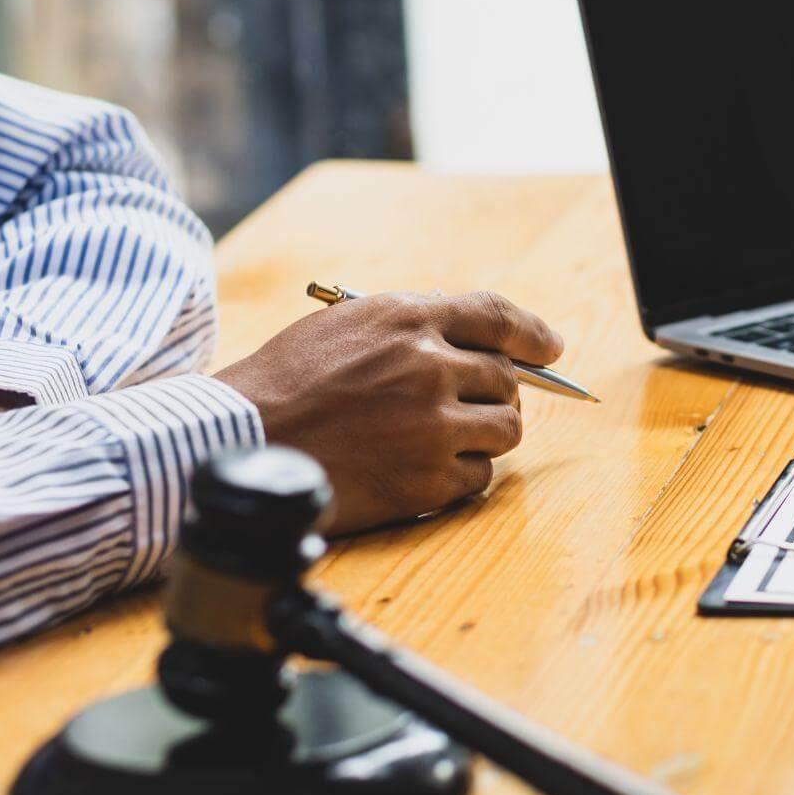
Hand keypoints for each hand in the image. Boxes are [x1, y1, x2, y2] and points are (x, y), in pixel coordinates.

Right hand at [215, 292, 563, 534]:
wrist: (243, 442)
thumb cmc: (285, 382)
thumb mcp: (344, 325)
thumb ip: (411, 327)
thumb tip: (472, 343)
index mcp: (409, 319)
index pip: (497, 315)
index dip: (532, 332)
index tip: (551, 348)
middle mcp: (430, 367)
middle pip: (506, 379)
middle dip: (495, 392)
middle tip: (466, 405)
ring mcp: (432, 426)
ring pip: (505, 429)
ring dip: (485, 433)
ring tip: (442, 437)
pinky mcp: (427, 479)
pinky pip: (480, 475)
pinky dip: (462, 473)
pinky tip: (423, 468)